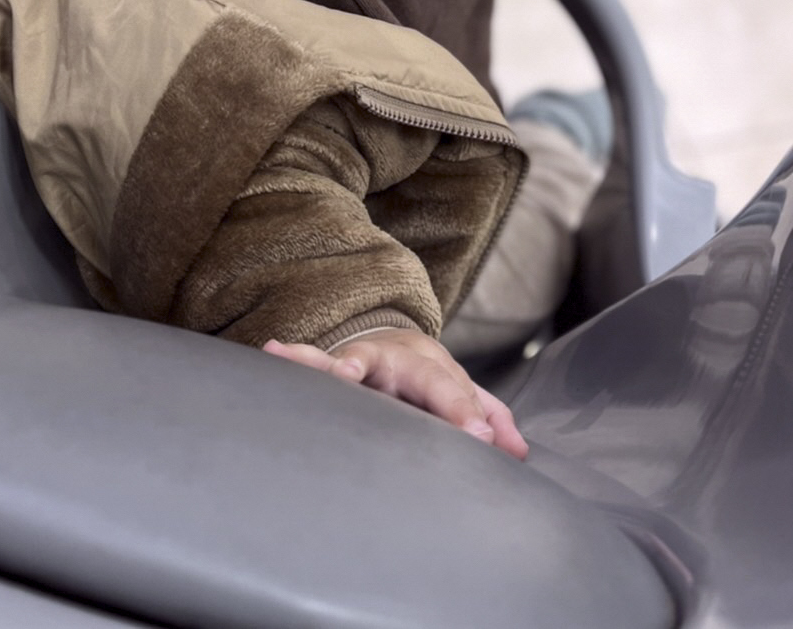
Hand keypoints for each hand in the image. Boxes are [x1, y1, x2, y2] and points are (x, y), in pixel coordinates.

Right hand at [263, 329, 526, 458]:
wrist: (379, 341)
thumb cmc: (421, 379)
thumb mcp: (455, 390)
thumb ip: (489, 414)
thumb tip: (517, 451)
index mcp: (434, 368)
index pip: (456, 391)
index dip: (467, 412)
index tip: (480, 438)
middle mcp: (402, 360)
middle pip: (423, 377)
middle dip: (440, 398)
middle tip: (455, 423)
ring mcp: (365, 360)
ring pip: (358, 359)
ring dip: (347, 365)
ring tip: (341, 371)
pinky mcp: (331, 367)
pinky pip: (312, 362)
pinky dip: (295, 357)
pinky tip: (275, 350)